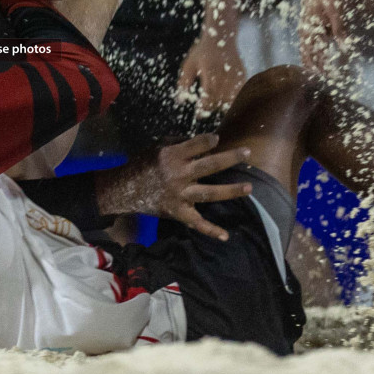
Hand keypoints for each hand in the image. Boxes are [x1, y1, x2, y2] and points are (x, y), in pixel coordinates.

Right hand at [98, 135, 253, 240]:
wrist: (124, 189)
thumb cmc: (142, 164)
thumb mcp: (157, 147)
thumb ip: (178, 144)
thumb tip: (202, 143)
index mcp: (171, 155)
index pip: (196, 144)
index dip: (209, 140)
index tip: (218, 138)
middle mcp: (178, 174)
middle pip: (209, 165)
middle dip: (230, 158)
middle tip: (247, 152)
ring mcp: (179, 195)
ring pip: (209, 193)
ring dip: (230, 191)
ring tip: (249, 188)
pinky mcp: (177, 212)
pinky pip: (196, 222)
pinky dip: (210, 230)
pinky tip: (225, 235)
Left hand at [176, 31, 245, 115]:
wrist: (221, 36)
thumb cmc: (202, 52)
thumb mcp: (189, 64)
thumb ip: (184, 82)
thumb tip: (180, 101)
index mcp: (210, 72)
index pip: (208, 98)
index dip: (203, 109)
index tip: (199, 114)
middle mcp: (224, 75)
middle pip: (219, 101)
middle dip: (211, 107)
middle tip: (205, 108)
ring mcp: (235, 75)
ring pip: (231, 100)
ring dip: (222, 105)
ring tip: (214, 103)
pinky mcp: (243, 76)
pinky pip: (239, 94)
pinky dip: (233, 99)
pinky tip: (225, 98)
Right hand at [299, 0, 347, 74]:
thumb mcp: (336, 9)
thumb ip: (339, 28)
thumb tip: (343, 46)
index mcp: (311, 27)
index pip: (316, 53)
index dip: (322, 66)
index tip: (329, 78)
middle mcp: (306, 29)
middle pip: (308, 53)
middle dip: (315, 67)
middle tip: (325, 81)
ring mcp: (306, 26)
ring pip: (306, 49)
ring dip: (312, 61)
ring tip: (317, 74)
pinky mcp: (310, 23)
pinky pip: (309, 42)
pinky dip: (312, 51)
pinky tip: (316, 58)